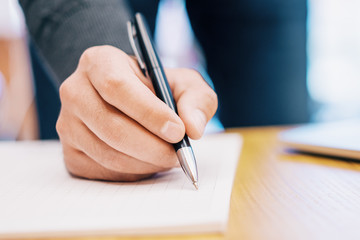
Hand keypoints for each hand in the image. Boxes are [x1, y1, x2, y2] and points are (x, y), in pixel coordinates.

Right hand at [56, 45, 217, 180]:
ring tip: (166, 157)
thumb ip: (197, 99)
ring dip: (146, 163)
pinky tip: (147, 161)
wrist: (127, 101)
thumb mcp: (183, 83)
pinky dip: (133, 172)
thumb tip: (193, 127)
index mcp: (99, 62)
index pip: (117, 87)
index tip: (178, 132)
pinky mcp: (70, 152)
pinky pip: (103, 171)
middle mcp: (75, 91)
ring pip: (108, 154)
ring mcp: (67, 124)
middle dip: (152, 147)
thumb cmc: (155, 89)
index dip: (149, 113)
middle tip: (178, 154)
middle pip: (112, 127)